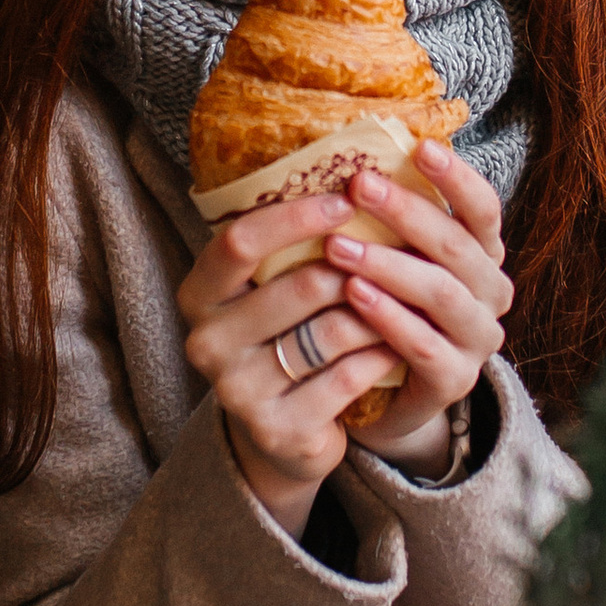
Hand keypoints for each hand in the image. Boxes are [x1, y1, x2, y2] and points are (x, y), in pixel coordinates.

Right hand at [177, 188, 398, 528]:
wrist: (281, 433)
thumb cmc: (284, 338)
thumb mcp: (270, 289)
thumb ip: (290, 244)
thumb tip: (354, 172)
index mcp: (199, 294)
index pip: (239, 242)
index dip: (296, 217)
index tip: (346, 200)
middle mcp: (207, 342)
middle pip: (299, 286)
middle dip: (357, 266)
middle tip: (399, 252)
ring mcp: (238, 391)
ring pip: (331, 331)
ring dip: (378, 310)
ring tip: (406, 295)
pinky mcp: (278, 428)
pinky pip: (347, 377)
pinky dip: (379, 354)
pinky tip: (397, 342)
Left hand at [313, 143, 509, 473]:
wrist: (384, 397)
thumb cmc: (385, 308)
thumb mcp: (393, 258)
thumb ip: (387, 220)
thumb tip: (350, 157)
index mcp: (482, 255)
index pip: (483, 209)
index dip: (457, 178)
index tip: (420, 148)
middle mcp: (491, 293)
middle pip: (456, 246)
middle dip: (406, 212)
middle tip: (359, 186)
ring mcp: (477, 339)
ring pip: (441, 293)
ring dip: (389, 264)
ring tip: (338, 246)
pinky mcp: (455, 380)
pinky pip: (423, 344)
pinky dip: (388, 317)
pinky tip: (354, 295)